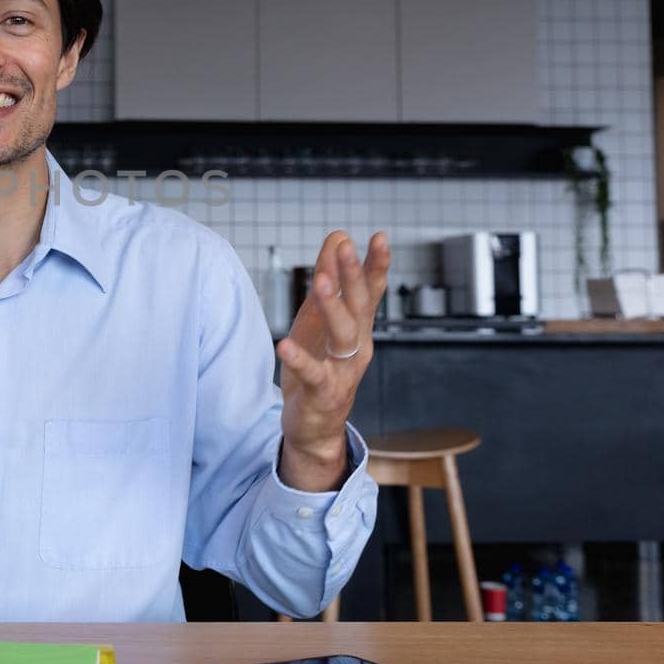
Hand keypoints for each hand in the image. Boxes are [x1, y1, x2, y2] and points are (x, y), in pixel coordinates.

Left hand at [276, 230, 389, 489]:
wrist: (316, 427)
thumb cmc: (320, 366)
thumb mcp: (320, 318)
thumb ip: (331, 280)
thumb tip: (338, 236)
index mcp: (358, 327)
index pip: (371, 291)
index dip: (376, 265)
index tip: (379, 237)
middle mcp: (357, 346)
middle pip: (360, 306)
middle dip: (354, 275)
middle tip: (346, 246)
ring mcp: (343, 370)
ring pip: (343, 335)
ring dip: (332, 307)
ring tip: (319, 282)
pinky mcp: (323, 393)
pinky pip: (313, 374)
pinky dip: (300, 360)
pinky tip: (284, 345)